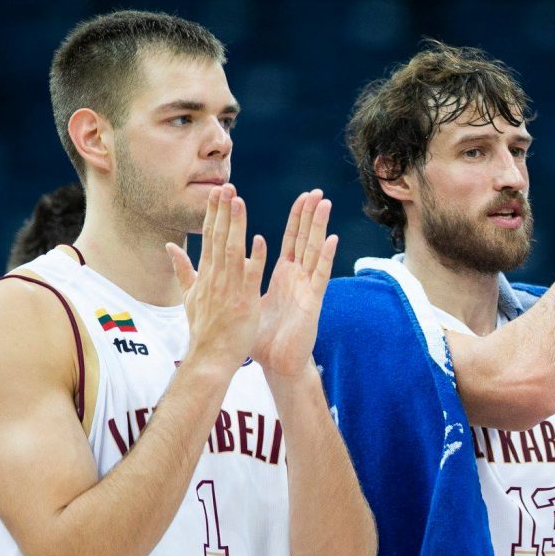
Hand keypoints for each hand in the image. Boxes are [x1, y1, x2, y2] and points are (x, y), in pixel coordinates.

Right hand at [167, 184, 265, 373]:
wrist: (210, 358)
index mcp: (205, 275)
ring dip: (236, 225)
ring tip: (239, 201)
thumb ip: (183, 270)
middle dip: (223, 211)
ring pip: (232, 251)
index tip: (217, 192)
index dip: (213, 214)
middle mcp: (215, 278)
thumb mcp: (188, 297)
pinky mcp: (244, 302)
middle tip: (228, 185)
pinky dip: (254, 259)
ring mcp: (229, 289)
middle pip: (218, 238)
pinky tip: (260, 240)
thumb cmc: (203, 330)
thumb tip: (169, 246)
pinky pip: (250, 277)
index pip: (208, 237)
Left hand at [250, 190, 338, 378]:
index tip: (301, 196)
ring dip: (319, 227)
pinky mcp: (312, 301)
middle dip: (310, 215)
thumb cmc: (262, 337)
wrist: (277, 363)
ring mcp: (307, 288)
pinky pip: (319, 276)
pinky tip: (331, 239)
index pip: (291, 240)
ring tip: (324, 204)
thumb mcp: (246, 301)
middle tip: (317, 191)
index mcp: (283, 275)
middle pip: (305, 239)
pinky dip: (325, 257)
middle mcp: (298, 278)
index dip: (296, 218)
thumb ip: (236, 279)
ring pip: (314, 251)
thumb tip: (222, 265)